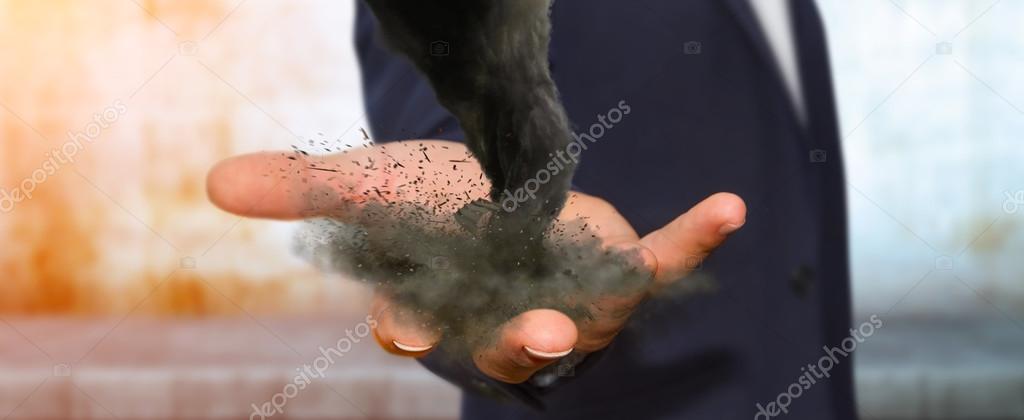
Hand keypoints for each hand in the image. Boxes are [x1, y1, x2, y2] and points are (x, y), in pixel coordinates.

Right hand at [207, 140, 745, 382]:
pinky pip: (656, 261)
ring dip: (600, 311)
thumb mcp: (371, 185)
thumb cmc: (430, 203)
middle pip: (510, 345)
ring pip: (584, 320)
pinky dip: (692, 240)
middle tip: (532, 340)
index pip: (419, 326)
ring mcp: (565, 298)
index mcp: (440, 303)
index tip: (402, 329)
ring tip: (618, 287)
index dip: (411, 328)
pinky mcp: (614, 267)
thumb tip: (214, 183)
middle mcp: (503, 314)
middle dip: (519, 345)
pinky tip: (725, 208)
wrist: (494, 192)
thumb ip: (306, 188)